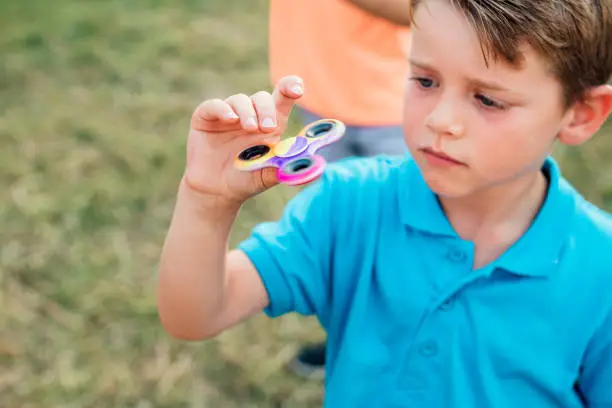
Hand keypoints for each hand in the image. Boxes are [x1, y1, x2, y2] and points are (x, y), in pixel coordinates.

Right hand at [183, 75, 304, 205]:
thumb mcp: (269, 175)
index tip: (297, 89)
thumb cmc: (245, 180)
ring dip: (247, 111)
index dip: (290, 88)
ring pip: (240, 100)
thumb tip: (318, 169)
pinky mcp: (206, 118)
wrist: (216, 192)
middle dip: (267, 109)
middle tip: (267, 128)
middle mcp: (250, 116)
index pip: (282, 99)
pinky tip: (230, 119)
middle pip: (262, 98)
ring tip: (249, 128)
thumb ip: (290, 168)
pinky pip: (214, 105)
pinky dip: (223, 108)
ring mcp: (228, 116)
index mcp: (269, 124)